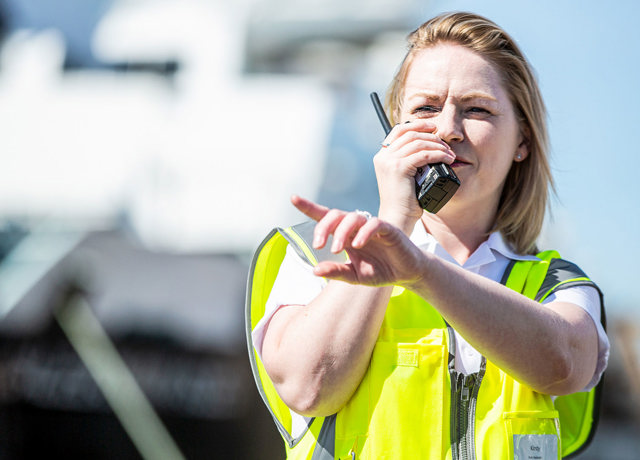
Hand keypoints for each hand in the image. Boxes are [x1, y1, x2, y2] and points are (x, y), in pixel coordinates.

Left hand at [291, 195, 425, 286]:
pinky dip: (363, 232)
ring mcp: (372, 226)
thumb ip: (335, 272)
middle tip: (318, 246)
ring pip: (352, 216)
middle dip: (323, 227)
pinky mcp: (389, 229)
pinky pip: (374, 223)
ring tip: (337, 249)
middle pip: (335, 214)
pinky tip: (357, 245)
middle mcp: (357, 227)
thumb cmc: (380, 270)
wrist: (407, 274)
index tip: (293, 198)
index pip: (325, 217)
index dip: (309, 207)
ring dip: (341, 232)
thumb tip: (314, 271)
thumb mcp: (354, 276)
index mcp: (346, 235)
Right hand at [374, 120, 454, 231]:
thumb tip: (429, 147)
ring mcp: (389, 161)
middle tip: (446, 145)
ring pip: (418, 142)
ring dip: (438, 146)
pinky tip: (447, 159)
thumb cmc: (405, 201)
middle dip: (431, 136)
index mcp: (382, 156)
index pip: (399, 130)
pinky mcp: (398, 168)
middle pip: (410, 134)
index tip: (433, 127)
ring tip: (449, 154)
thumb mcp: (404, 177)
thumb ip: (409, 161)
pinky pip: (423, 154)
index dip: (417, 125)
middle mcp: (383, 156)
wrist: (398, 218)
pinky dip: (438, 154)